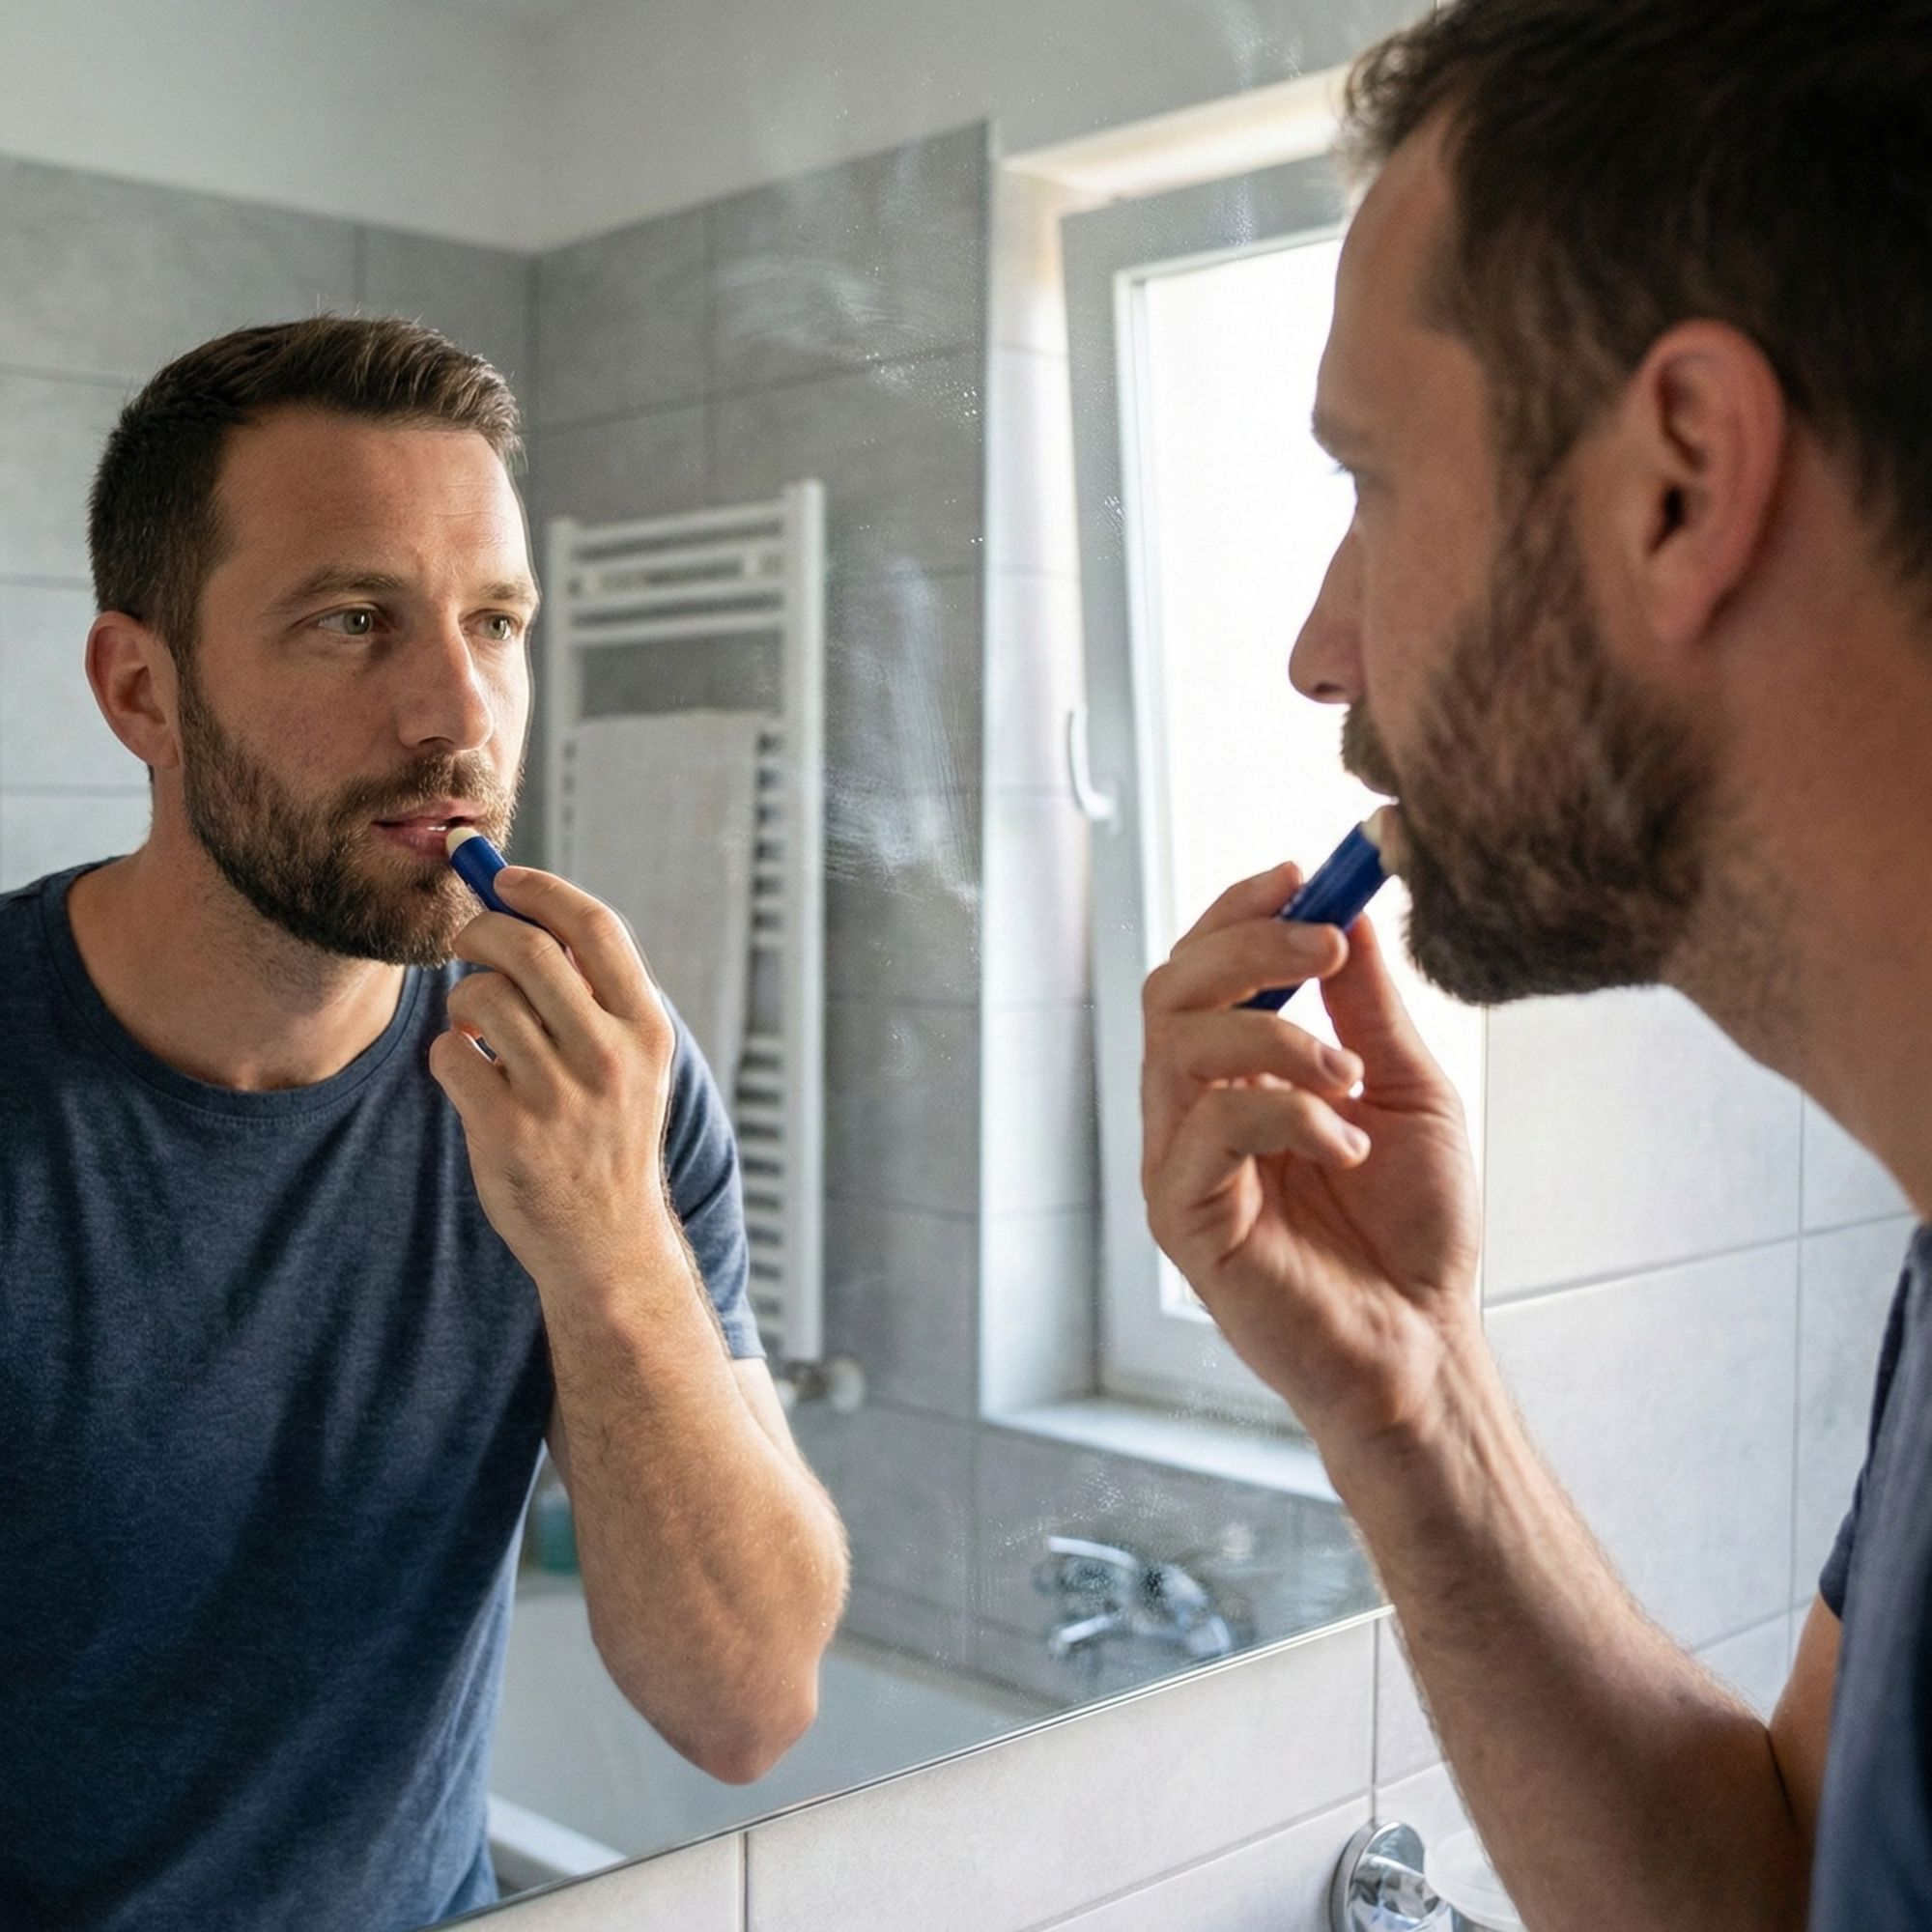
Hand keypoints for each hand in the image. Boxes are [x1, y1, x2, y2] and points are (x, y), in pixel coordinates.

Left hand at [429, 867, 679, 1295]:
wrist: (605, 1240)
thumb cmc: (607, 1132)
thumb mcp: (632, 1060)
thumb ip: (593, 990)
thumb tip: (523, 902)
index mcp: (645, 1029)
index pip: (592, 926)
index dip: (539, 888)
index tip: (501, 876)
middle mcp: (608, 1056)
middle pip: (525, 947)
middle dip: (479, 930)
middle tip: (466, 941)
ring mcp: (558, 1096)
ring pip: (478, 996)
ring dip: (461, 1001)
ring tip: (475, 1026)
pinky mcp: (507, 1131)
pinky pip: (448, 1053)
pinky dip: (447, 1054)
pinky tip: (469, 1075)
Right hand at [1141, 860, 1481, 1458]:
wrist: (1424, 1344)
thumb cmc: (1415, 1228)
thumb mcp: (1407, 1088)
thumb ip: (1368, 1007)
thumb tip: (1350, 910)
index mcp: (1233, 1076)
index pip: (1201, 969)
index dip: (1238, 912)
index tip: (1302, 877)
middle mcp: (1191, 1111)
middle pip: (1170, 989)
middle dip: (1247, 948)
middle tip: (1326, 949)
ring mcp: (1179, 1164)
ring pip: (1179, 1047)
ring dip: (1276, 1036)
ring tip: (1351, 1076)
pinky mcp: (1182, 1219)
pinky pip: (1210, 1129)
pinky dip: (1287, 1114)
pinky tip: (1346, 1143)